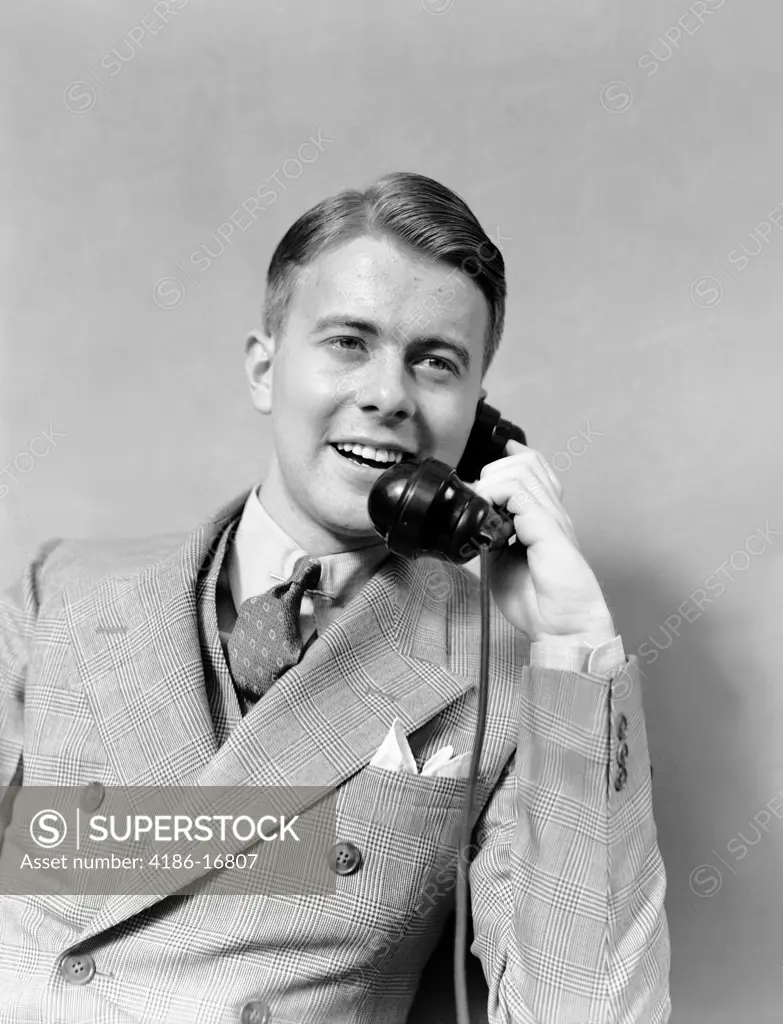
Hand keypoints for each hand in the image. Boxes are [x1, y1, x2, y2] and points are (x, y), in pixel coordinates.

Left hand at [469, 439, 615, 643]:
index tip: (488, 462)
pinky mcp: (547, 526)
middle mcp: (551, 511)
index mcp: (545, 517)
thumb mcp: (501, 564)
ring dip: (492, 480)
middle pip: (527, 461)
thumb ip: (489, 539)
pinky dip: (495, 494)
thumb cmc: (537, 603)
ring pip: (522, 469)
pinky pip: (518, 491)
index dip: (511, 457)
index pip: (534, 467)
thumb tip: (469, 523)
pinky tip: (488, 514)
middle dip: (493, 470)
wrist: (562, 627)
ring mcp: (551, 516)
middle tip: (479, 498)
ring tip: (483, 506)